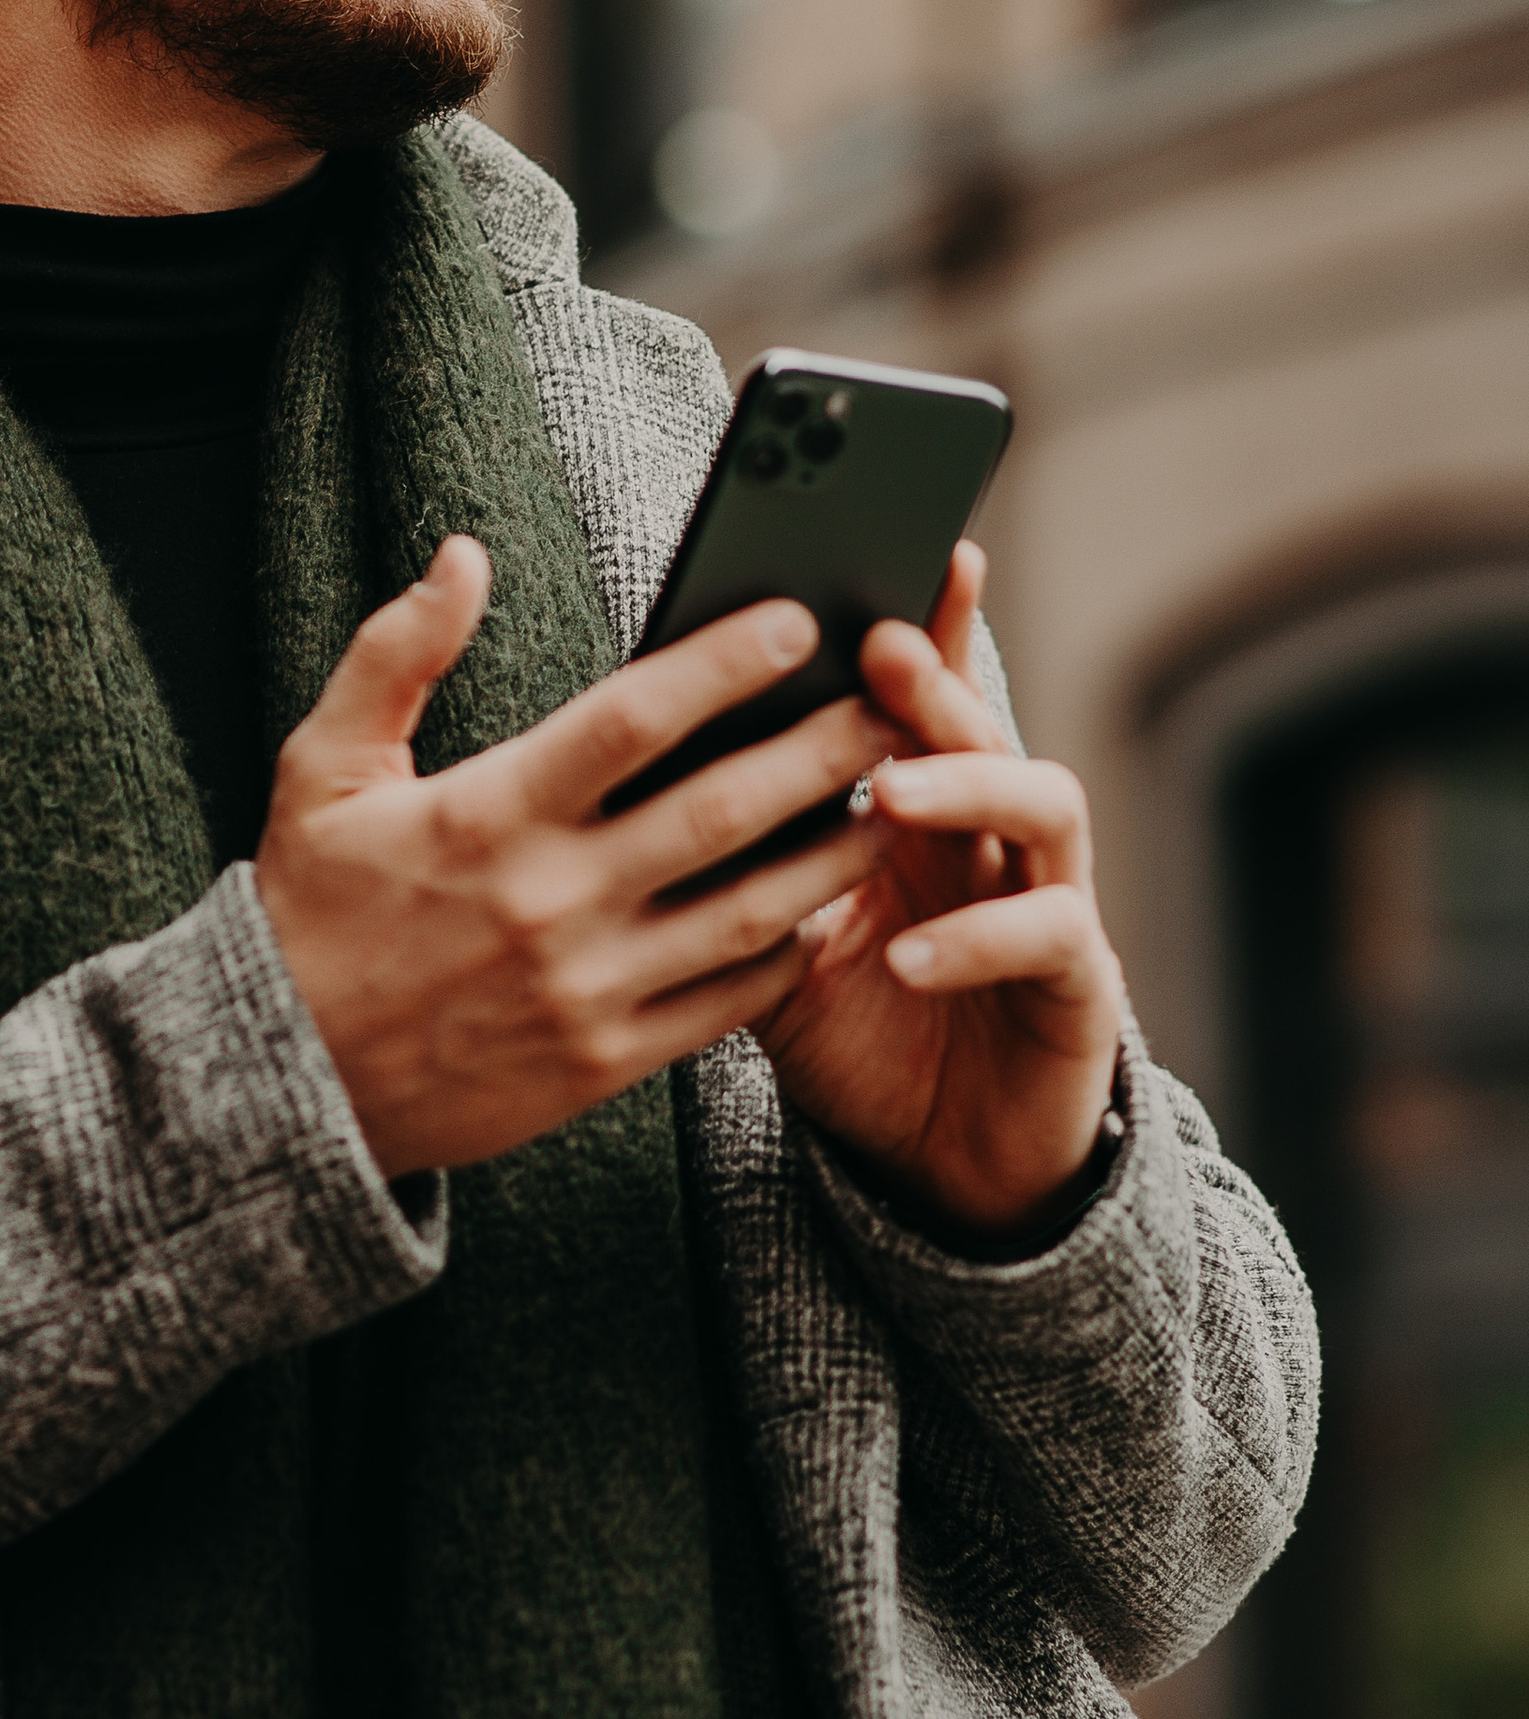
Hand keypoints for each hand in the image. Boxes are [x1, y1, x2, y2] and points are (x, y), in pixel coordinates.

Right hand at [255, 537, 888, 1180]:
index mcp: (485, 817)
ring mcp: (586, 989)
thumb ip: (394, 655)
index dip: (724, 664)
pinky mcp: (606, 1061)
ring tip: (895, 799)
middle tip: (891, 701)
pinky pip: (728, 1004)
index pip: (633, 721)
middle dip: (820, 749)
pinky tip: (825, 906)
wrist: (288, 1088)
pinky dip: (788, 952)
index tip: (798, 620)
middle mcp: (549, 903)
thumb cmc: (309, 911)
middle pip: (720, 811)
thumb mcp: (320, 770)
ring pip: (749, 911)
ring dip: (833, 851)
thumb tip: (463, 555)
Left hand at [754, 543, 1124, 1237]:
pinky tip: (908, 953)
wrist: (942, 1170)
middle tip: (878, 650)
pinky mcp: (1076, 988)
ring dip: (968, 786)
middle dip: (936, 682)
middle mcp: (997, 843)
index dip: (923, 626)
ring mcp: (1051, 905)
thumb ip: (743, 860)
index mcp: (926, 816)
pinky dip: (976, 939)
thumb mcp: (780, 942)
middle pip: (983, 730)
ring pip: (1044, 807)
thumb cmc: (860, 1037)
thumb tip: (642, 778)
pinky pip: (1045, 939)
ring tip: (893, 790)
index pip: (926, 702)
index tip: (893, 548)